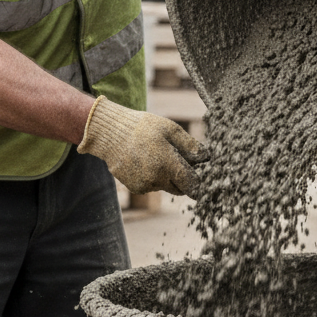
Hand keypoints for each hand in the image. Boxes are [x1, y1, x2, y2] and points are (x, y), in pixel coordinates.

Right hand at [77, 95, 207, 197]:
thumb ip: (189, 145)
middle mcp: (156, 179)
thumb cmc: (142, 127)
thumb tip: (206, 158)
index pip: (191, 184)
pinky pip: (151, 186)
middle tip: (176, 160)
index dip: (197, 181)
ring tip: (154, 156)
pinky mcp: (135, 188)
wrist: (110, 133)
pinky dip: (152, 178)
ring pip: (164, 187)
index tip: (199, 176)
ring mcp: (144, 185)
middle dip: (182, 179)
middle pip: (179, 188)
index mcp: (167, 164)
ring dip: (165, 177)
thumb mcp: (169, 129)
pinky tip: (143, 161)